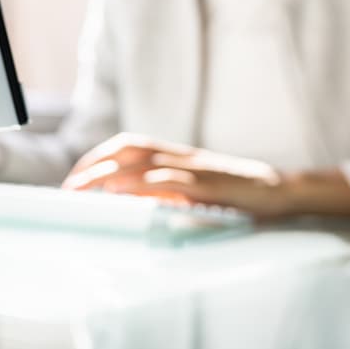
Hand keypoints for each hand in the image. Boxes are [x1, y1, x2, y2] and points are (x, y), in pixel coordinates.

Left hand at [62, 133, 349, 219]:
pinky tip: (126, 193)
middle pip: (129, 149)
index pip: (130, 145)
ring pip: (145, 161)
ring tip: (84, 188)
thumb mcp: (199, 191)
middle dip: (94, 165)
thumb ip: (170, 192)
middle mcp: (183, 156)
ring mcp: (196, 168)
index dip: (100, 156)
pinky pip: (173, 180)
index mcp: (179, 156)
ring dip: (109, 173)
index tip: (75, 176)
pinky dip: (146, 184)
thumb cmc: (239, 195)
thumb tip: (132, 203)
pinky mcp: (210, 185)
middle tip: (68, 187)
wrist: (281, 190)